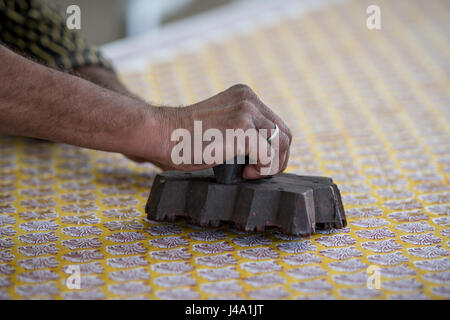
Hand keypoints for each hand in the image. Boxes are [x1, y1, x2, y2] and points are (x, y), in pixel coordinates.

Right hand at [146, 84, 291, 178]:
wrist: (162, 134)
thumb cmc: (185, 138)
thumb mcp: (221, 126)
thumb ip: (243, 130)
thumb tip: (265, 154)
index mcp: (245, 96)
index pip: (277, 125)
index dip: (273, 150)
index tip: (255, 164)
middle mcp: (249, 99)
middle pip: (285, 134)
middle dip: (278, 159)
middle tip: (257, 173)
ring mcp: (246, 112)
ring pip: (282, 144)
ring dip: (270, 165)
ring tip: (249, 172)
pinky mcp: (242, 129)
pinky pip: (269, 154)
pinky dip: (262, 168)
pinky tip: (245, 172)